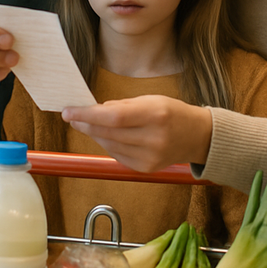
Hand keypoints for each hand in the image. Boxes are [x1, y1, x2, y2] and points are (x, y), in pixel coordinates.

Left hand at [61, 95, 212, 172]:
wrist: (197, 136)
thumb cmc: (172, 112)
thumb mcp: (151, 99)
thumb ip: (122, 106)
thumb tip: (95, 110)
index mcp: (155, 115)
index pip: (113, 117)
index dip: (87, 115)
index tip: (69, 111)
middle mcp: (153, 139)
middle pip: (108, 132)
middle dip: (86, 123)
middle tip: (72, 116)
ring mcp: (150, 157)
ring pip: (110, 145)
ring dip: (94, 134)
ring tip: (86, 123)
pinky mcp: (146, 169)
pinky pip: (117, 156)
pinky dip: (107, 144)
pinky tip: (105, 135)